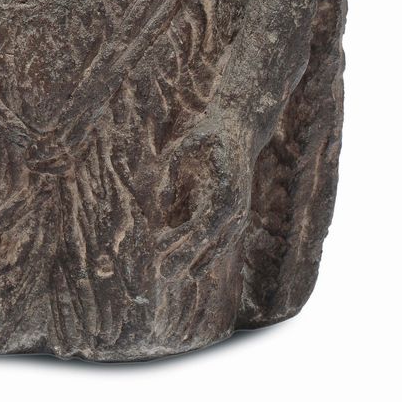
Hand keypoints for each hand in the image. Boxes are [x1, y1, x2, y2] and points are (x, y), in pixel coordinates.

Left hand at [155, 119, 253, 278]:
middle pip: (209, 244)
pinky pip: (222, 239)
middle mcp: (235, 208)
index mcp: (223, 193)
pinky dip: (209, 253)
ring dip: (198, 261)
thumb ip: (171, 173)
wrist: (241, 125)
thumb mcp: (186, 145)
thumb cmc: (211, 133)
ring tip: (175, 275)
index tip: (159, 256)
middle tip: (162, 276)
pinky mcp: (236, 212)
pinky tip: (194, 265)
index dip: (179, 245)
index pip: (199, 229)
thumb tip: (162, 204)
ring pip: (219, 246)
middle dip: (186, 260)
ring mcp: (238, 212)